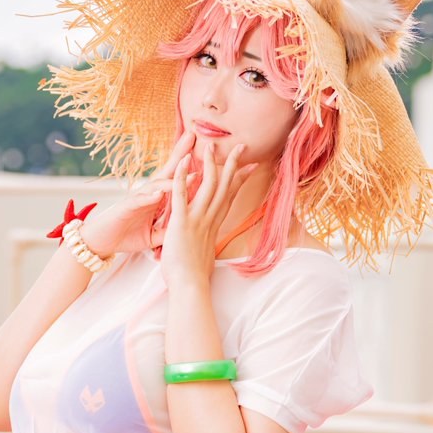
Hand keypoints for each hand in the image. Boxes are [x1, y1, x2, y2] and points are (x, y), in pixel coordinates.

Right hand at [78, 130, 199, 257]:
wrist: (102, 242)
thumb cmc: (127, 235)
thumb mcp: (153, 235)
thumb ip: (168, 230)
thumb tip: (186, 229)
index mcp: (157, 199)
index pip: (175, 179)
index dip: (188, 166)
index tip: (204, 154)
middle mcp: (148, 194)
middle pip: (166, 171)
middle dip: (179, 154)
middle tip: (193, 136)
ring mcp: (137, 199)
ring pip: (156, 184)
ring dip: (172, 177)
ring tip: (188, 169)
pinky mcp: (126, 208)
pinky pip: (139, 201)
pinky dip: (149, 197)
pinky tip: (159, 194)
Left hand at [160, 136, 258, 286]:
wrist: (189, 286)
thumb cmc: (194, 276)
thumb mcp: (205, 254)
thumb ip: (207, 243)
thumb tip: (209, 244)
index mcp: (214, 225)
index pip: (230, 196)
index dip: (240, 179)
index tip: (250, 165)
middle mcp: (210, 219)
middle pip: (225, 186)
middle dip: (233, 164)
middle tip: (239, 146)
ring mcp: (198, 219)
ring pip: (208, 185)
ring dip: (210, 163)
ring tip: (211, 145)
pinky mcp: (182, 222)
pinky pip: (182, 194)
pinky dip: (183, 177)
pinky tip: (183, 161)